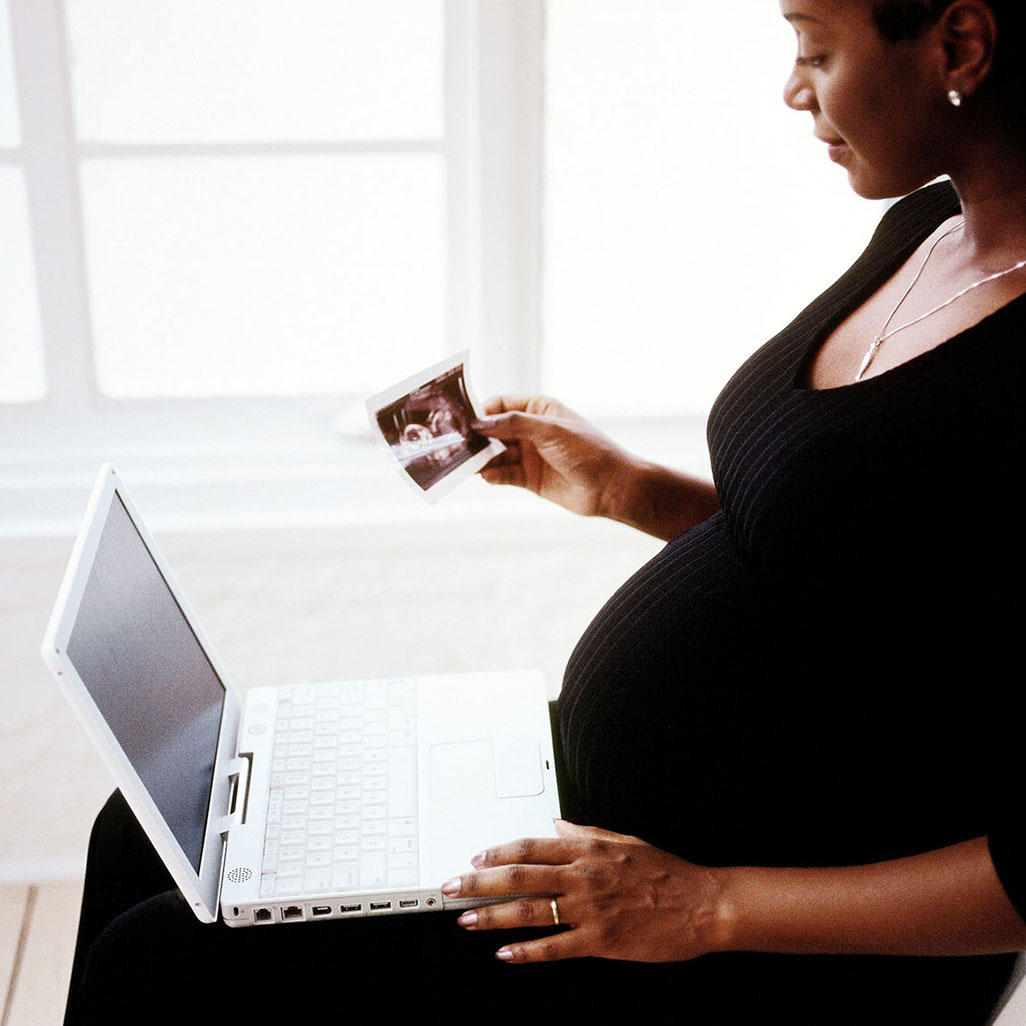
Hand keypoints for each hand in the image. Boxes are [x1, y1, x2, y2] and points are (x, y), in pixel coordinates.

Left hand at [441, 820, 726, 963]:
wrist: (701, 903)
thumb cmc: (665, 873)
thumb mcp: (624, 841)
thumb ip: (587, 834)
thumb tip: (558, 826)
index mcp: (588, 849)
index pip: (531, 846)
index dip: (497, 852)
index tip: (475, 858)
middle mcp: (583, 876)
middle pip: (519, 876)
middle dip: (479, 882)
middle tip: (452, 886)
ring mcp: (589, 909)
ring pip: (530, 910)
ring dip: (492, 915)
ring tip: (466, 919)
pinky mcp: (600, 940)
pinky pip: (555, 947)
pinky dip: (526, 951)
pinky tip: (505, 954)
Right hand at [474, 396, 638, 519]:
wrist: (612, 487)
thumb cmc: (589, 451)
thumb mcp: (550, 430)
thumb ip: (513, 424)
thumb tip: (480, 422)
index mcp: (539, 410)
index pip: (502, 404)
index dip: (483, 411)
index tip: (466, 420)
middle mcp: (532, 431)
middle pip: (494, 430)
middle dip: (478, 437)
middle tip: (459, 444)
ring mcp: (530, 455)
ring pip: (496, 454)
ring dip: (482, 458)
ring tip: (468, 463)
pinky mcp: (530, 479)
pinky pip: (504, 474)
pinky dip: (493, 475)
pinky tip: (487, 476)